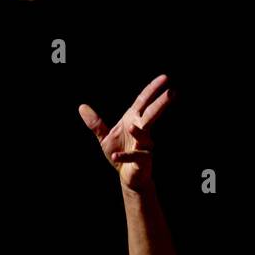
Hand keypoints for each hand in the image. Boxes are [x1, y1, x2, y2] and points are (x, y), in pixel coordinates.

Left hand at [79, 74, 172, 192]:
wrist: (127, 177)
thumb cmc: (120, 153)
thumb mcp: (104, 138)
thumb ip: (95, 123)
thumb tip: (81, 107)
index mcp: (133, 120)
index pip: (144, 101)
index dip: (153, 89)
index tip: (165, 78)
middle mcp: (142, 130)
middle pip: (151, 114)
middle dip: (161, 104)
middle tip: (172, 93)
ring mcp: (144, 145)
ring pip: (144, 135)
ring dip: (138, 131)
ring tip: (131, 126)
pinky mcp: (142, 161)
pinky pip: (134, 157)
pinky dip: (124, 156)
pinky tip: (114, 156)